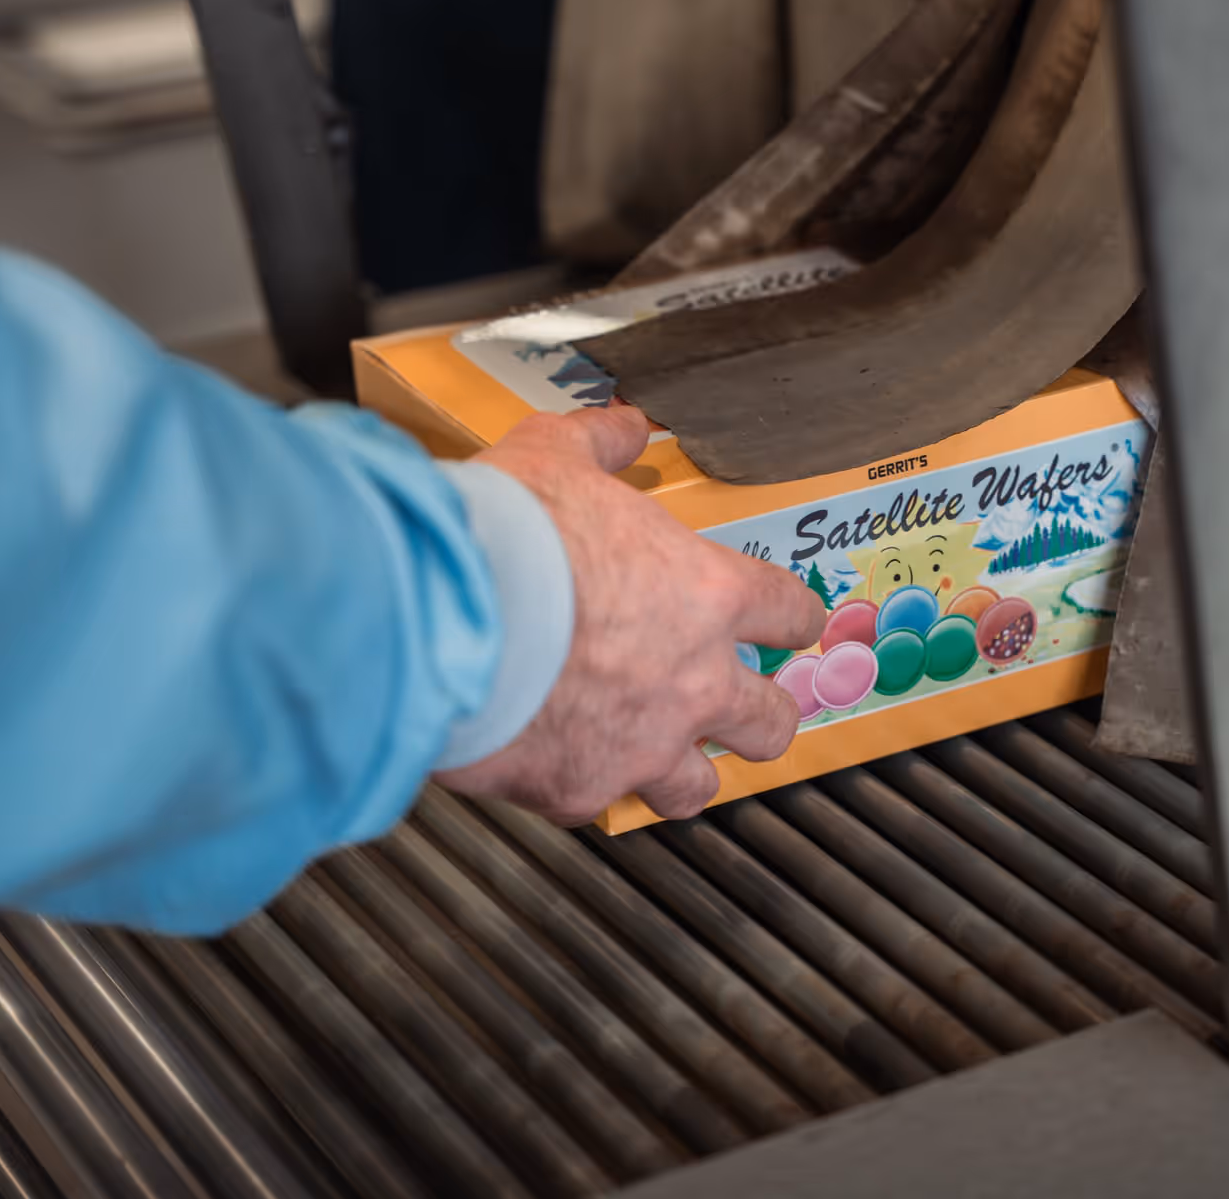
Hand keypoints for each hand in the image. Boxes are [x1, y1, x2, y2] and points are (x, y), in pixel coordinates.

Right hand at [434, 406, 824, 822]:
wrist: (435, 614)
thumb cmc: (503, 537)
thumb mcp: (554, 456)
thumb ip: (599, 444)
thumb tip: (622, 426)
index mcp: (706, 595)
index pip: (790, 613)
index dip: (792, 619)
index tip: (789, 625)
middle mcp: (693, 680)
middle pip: (770, 722)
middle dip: (761, 717)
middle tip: (743, 710)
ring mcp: (642, 744)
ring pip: (697, 787)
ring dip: (684, 772)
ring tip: (661, 758)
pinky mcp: (579, 788)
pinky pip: (598, 802)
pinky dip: (584, 785)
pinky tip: (560, 763)